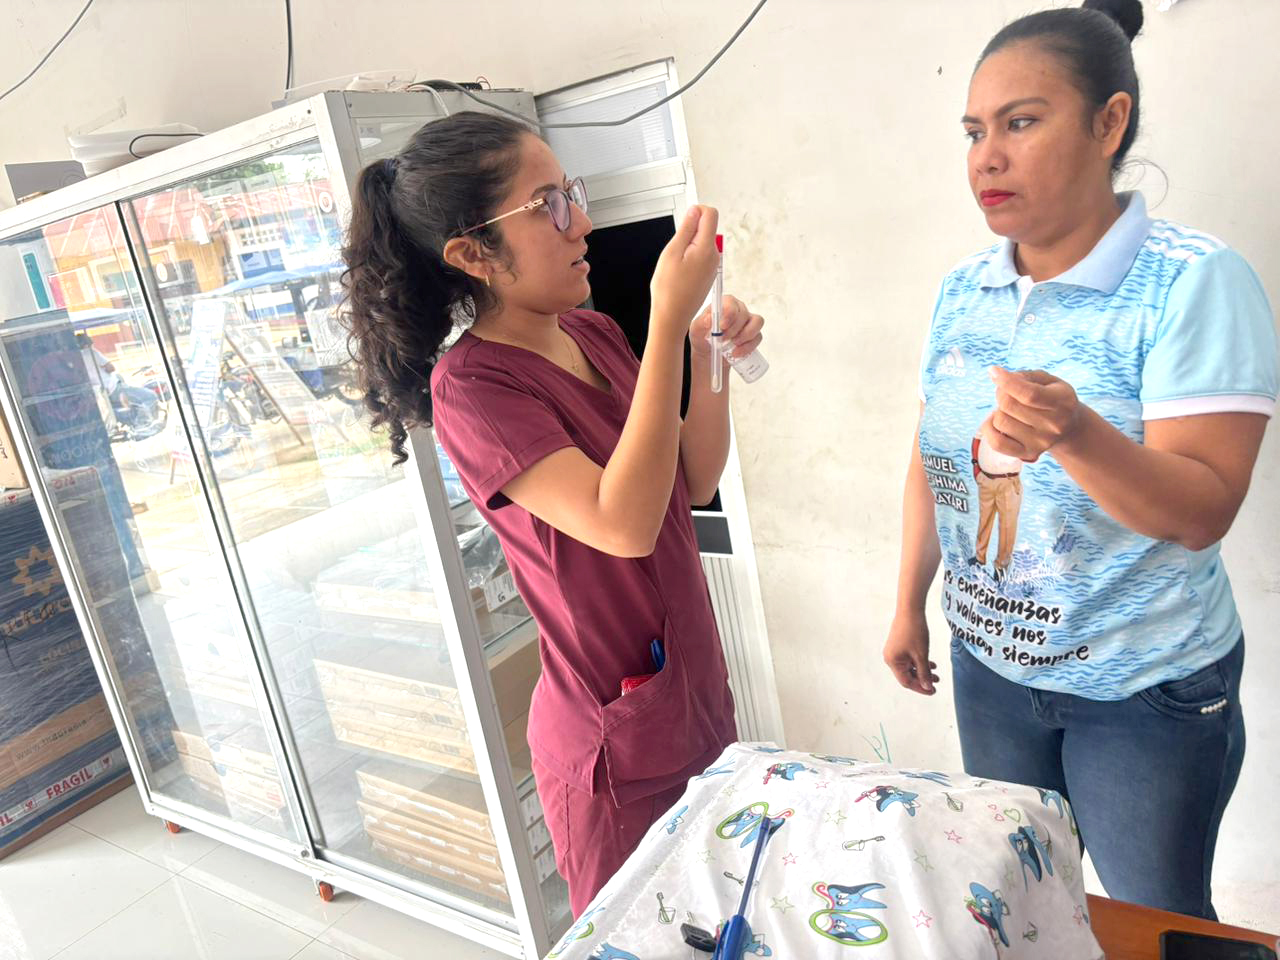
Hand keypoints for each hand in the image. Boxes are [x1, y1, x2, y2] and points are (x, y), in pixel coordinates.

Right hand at [649, 205, 719, 341]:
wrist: (672, 317)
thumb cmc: (668, 289)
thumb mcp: (672, 252)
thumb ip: (686, 229)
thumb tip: (695, 211)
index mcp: (706, 248)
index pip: (710, 214)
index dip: (696, 212)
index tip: (683, 223)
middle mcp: (714, 256)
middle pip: (706, 227)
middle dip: (690, 231)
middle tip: (675, 250)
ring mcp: (712, 266)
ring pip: (702, 242)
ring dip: (688, 246)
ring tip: (676, 264)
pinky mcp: (708, 274)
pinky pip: (700, 256)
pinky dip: (690, 257)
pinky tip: (680, 272)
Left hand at [689, 295, 763, 363]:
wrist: (708, 354)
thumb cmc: (702, 337)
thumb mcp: (696, 329)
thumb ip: (701, 322)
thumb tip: (708, 319)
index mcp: (725, 303)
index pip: (731, 302)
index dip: (729, 313)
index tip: (722, 326)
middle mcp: (739, 309)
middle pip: (743, 314)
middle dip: (733, 329)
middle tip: (722, 340)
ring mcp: (748, 321)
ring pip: (756, 323)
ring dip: (745, 336)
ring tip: (732, 346)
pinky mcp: (754, 335)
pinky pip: (757, 337)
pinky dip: (748, 347)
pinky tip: (736, 353)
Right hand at [884, 612, 938, 695]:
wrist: (910, 610)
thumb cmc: (914, 632)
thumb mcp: (921, 655)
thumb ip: (924, 673)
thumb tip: (927, 687)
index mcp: (893, 662)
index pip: (906, 681)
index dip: (920, 688)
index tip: (933, 690)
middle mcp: (890, 658)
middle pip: (907, 675)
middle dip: (922, 680)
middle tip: (936, 684)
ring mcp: (893, 652)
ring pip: (909, 667)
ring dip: (922, 671)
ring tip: (936, 674)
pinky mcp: (898, 646)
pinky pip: (908, 659)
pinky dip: (919, 663)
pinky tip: (930, 663)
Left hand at [985, 367, 1081, 462]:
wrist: (1068, 428)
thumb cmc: (1053, 397)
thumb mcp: (1048, 381)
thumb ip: (1025, 376)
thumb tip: (996, 375)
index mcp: (1062, 402)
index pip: (1029, 394)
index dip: (1007, 381)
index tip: (993, 371)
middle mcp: (1053, 425)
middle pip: (1009, 405)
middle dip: (1002, 393)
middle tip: (1007, 392)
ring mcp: (1041, 442)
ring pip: (1000, 421)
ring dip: (998, 411)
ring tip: (1009, 409)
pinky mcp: (1028, 453)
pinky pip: (996, 442)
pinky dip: (988, 429)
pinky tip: (995, 421)